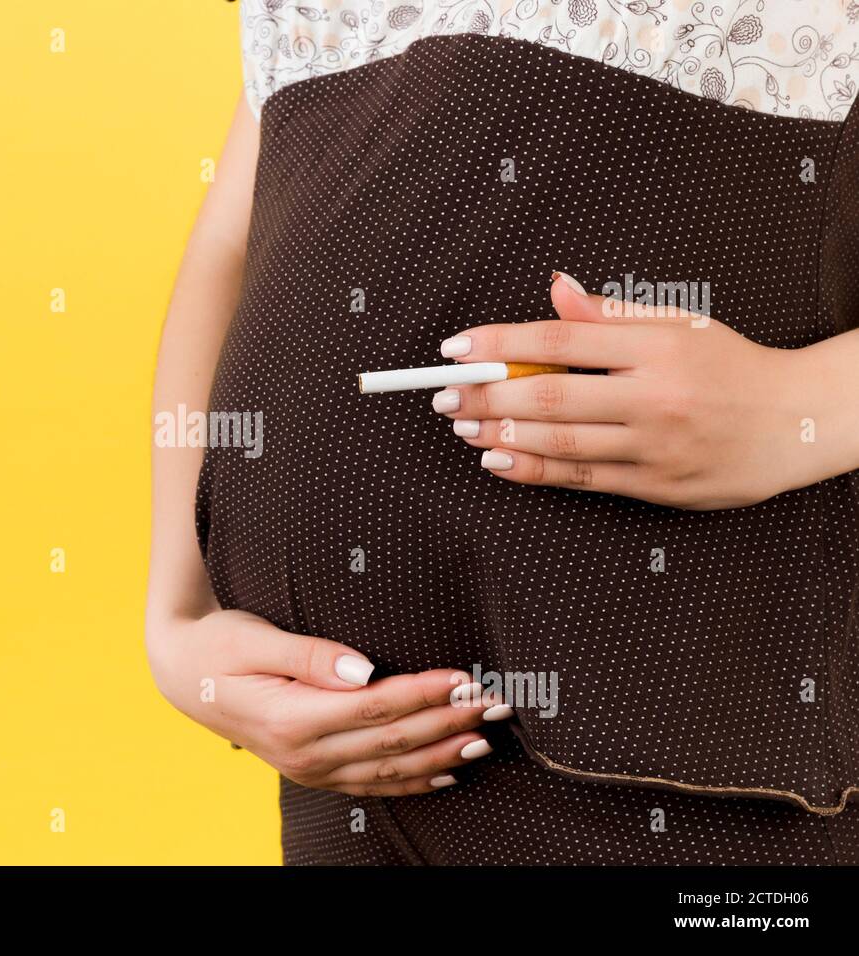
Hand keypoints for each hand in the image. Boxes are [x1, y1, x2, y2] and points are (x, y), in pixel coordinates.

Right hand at [145, 608, 507, 795]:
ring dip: (440, 754)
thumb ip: (311, 656)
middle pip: (391, 740)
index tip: (465, 679)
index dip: (424, 693)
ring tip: (484, 738)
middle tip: (495, 705)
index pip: (375, 707)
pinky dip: (411, 781)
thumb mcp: (255, 638)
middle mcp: (303, 753)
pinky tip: (445, 773)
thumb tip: (364, 668)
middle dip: (448, 723)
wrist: (181, 675)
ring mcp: (308, 769)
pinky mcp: (311, 771)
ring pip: (387, 768)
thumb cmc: (218, 646)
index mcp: (292, 718)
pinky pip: (369, 783)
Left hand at [431, 273, 824, 509]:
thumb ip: (610, 313)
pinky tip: (498, 460)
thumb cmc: (730, 367)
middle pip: (550, 396)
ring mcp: (654, 445)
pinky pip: (580, 478)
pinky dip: (532, 470)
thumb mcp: (679, 325)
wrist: (797, 422)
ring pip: (560, 442)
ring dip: (499, 435)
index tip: (456, 347)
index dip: (499, 344)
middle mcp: (653, 397)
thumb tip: (557, 289)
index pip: (559, 341)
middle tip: (442, 393)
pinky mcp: (654, 485)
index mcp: (656, 347)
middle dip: (485, 395)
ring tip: (461, 424)